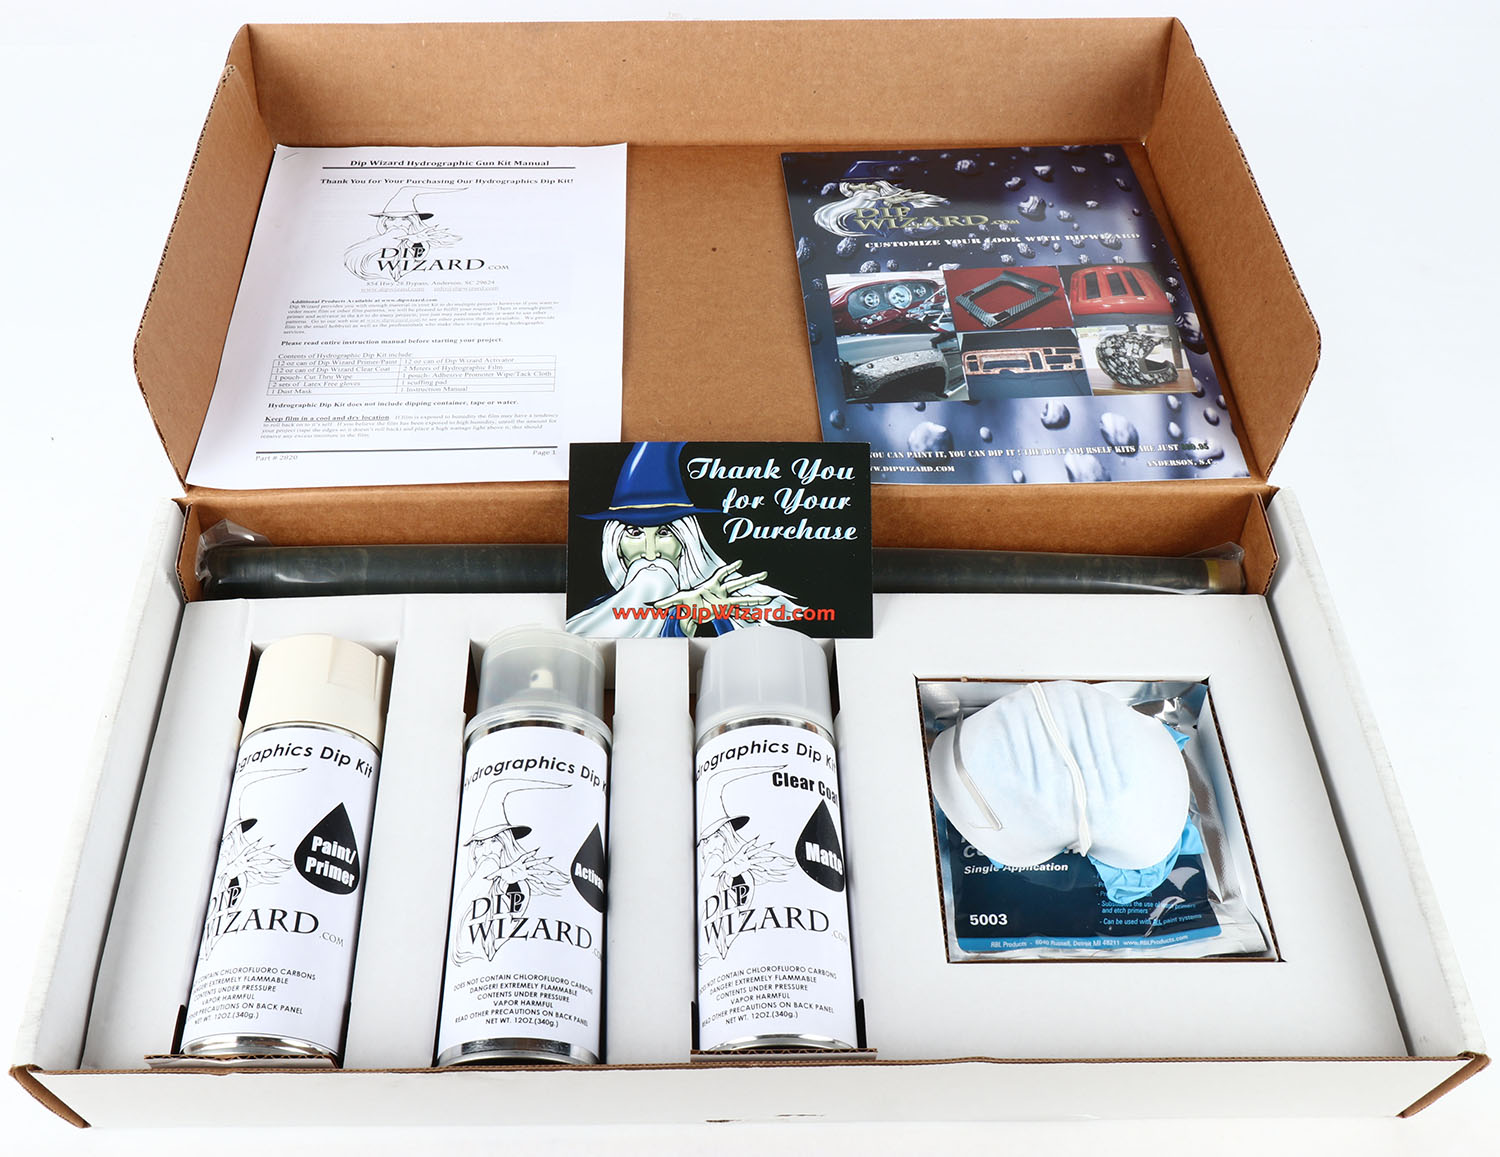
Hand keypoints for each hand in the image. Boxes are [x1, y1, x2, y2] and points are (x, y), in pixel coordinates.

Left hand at [650, 560, 771, 636]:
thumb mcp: (676, 601)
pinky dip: (750, 613)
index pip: (722, 575)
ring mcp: (726, 603)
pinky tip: (760, 613)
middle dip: (750, 579)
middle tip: (763, 574)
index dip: (730, 568)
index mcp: (711, 587)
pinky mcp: (726, 612)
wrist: (692, 615)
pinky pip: (739, 612)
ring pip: (743, 599)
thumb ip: (666, 602)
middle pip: (738, 584)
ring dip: (755, 598)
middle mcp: (721, 593)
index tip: (740, 562)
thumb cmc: (686, 604)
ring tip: (768, 599)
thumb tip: (652, 604)